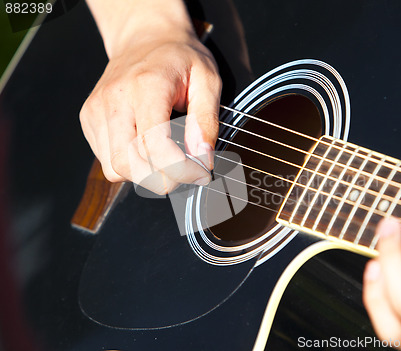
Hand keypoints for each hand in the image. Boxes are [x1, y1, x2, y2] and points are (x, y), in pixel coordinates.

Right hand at [81, 0, 221, 193]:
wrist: (145, 38)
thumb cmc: (178, 57)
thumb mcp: (207, 80)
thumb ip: (206, 120)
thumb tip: (203, 158)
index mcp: (146, 86)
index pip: (155, 145)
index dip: (180, 170)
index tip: (201, 173)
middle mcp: (115, 99)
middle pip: (129, 164)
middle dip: (163, 180)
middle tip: (186, 173)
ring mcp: (96, 110)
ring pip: (115, 168)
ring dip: (146, 176)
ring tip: (167, 161)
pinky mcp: (89, 119)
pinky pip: (107, 161)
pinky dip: (131, 166)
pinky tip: (146, 149)